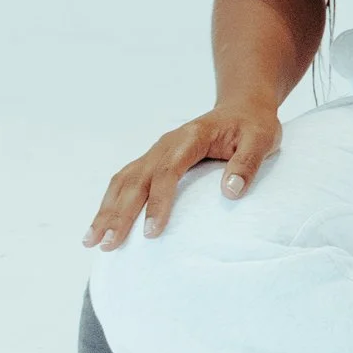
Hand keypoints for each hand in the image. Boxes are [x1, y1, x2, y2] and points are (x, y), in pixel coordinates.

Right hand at [86, 107, 282, 248]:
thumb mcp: (262, 139)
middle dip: (119, 214)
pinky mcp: (152, 160)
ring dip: (106, 211)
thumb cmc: (253, 126)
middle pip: (136, 180)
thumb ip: (247, 163)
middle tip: (107, 245)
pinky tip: (100, 225)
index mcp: (190, 138)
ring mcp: (155, 152)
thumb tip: (231, 191)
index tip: (152, 232)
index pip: (168, 172)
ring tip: (91, 241)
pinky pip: (125, 181)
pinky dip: (109, 203)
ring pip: (123, 181)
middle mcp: (166, 144)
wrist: (241, 107)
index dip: (158, 203)